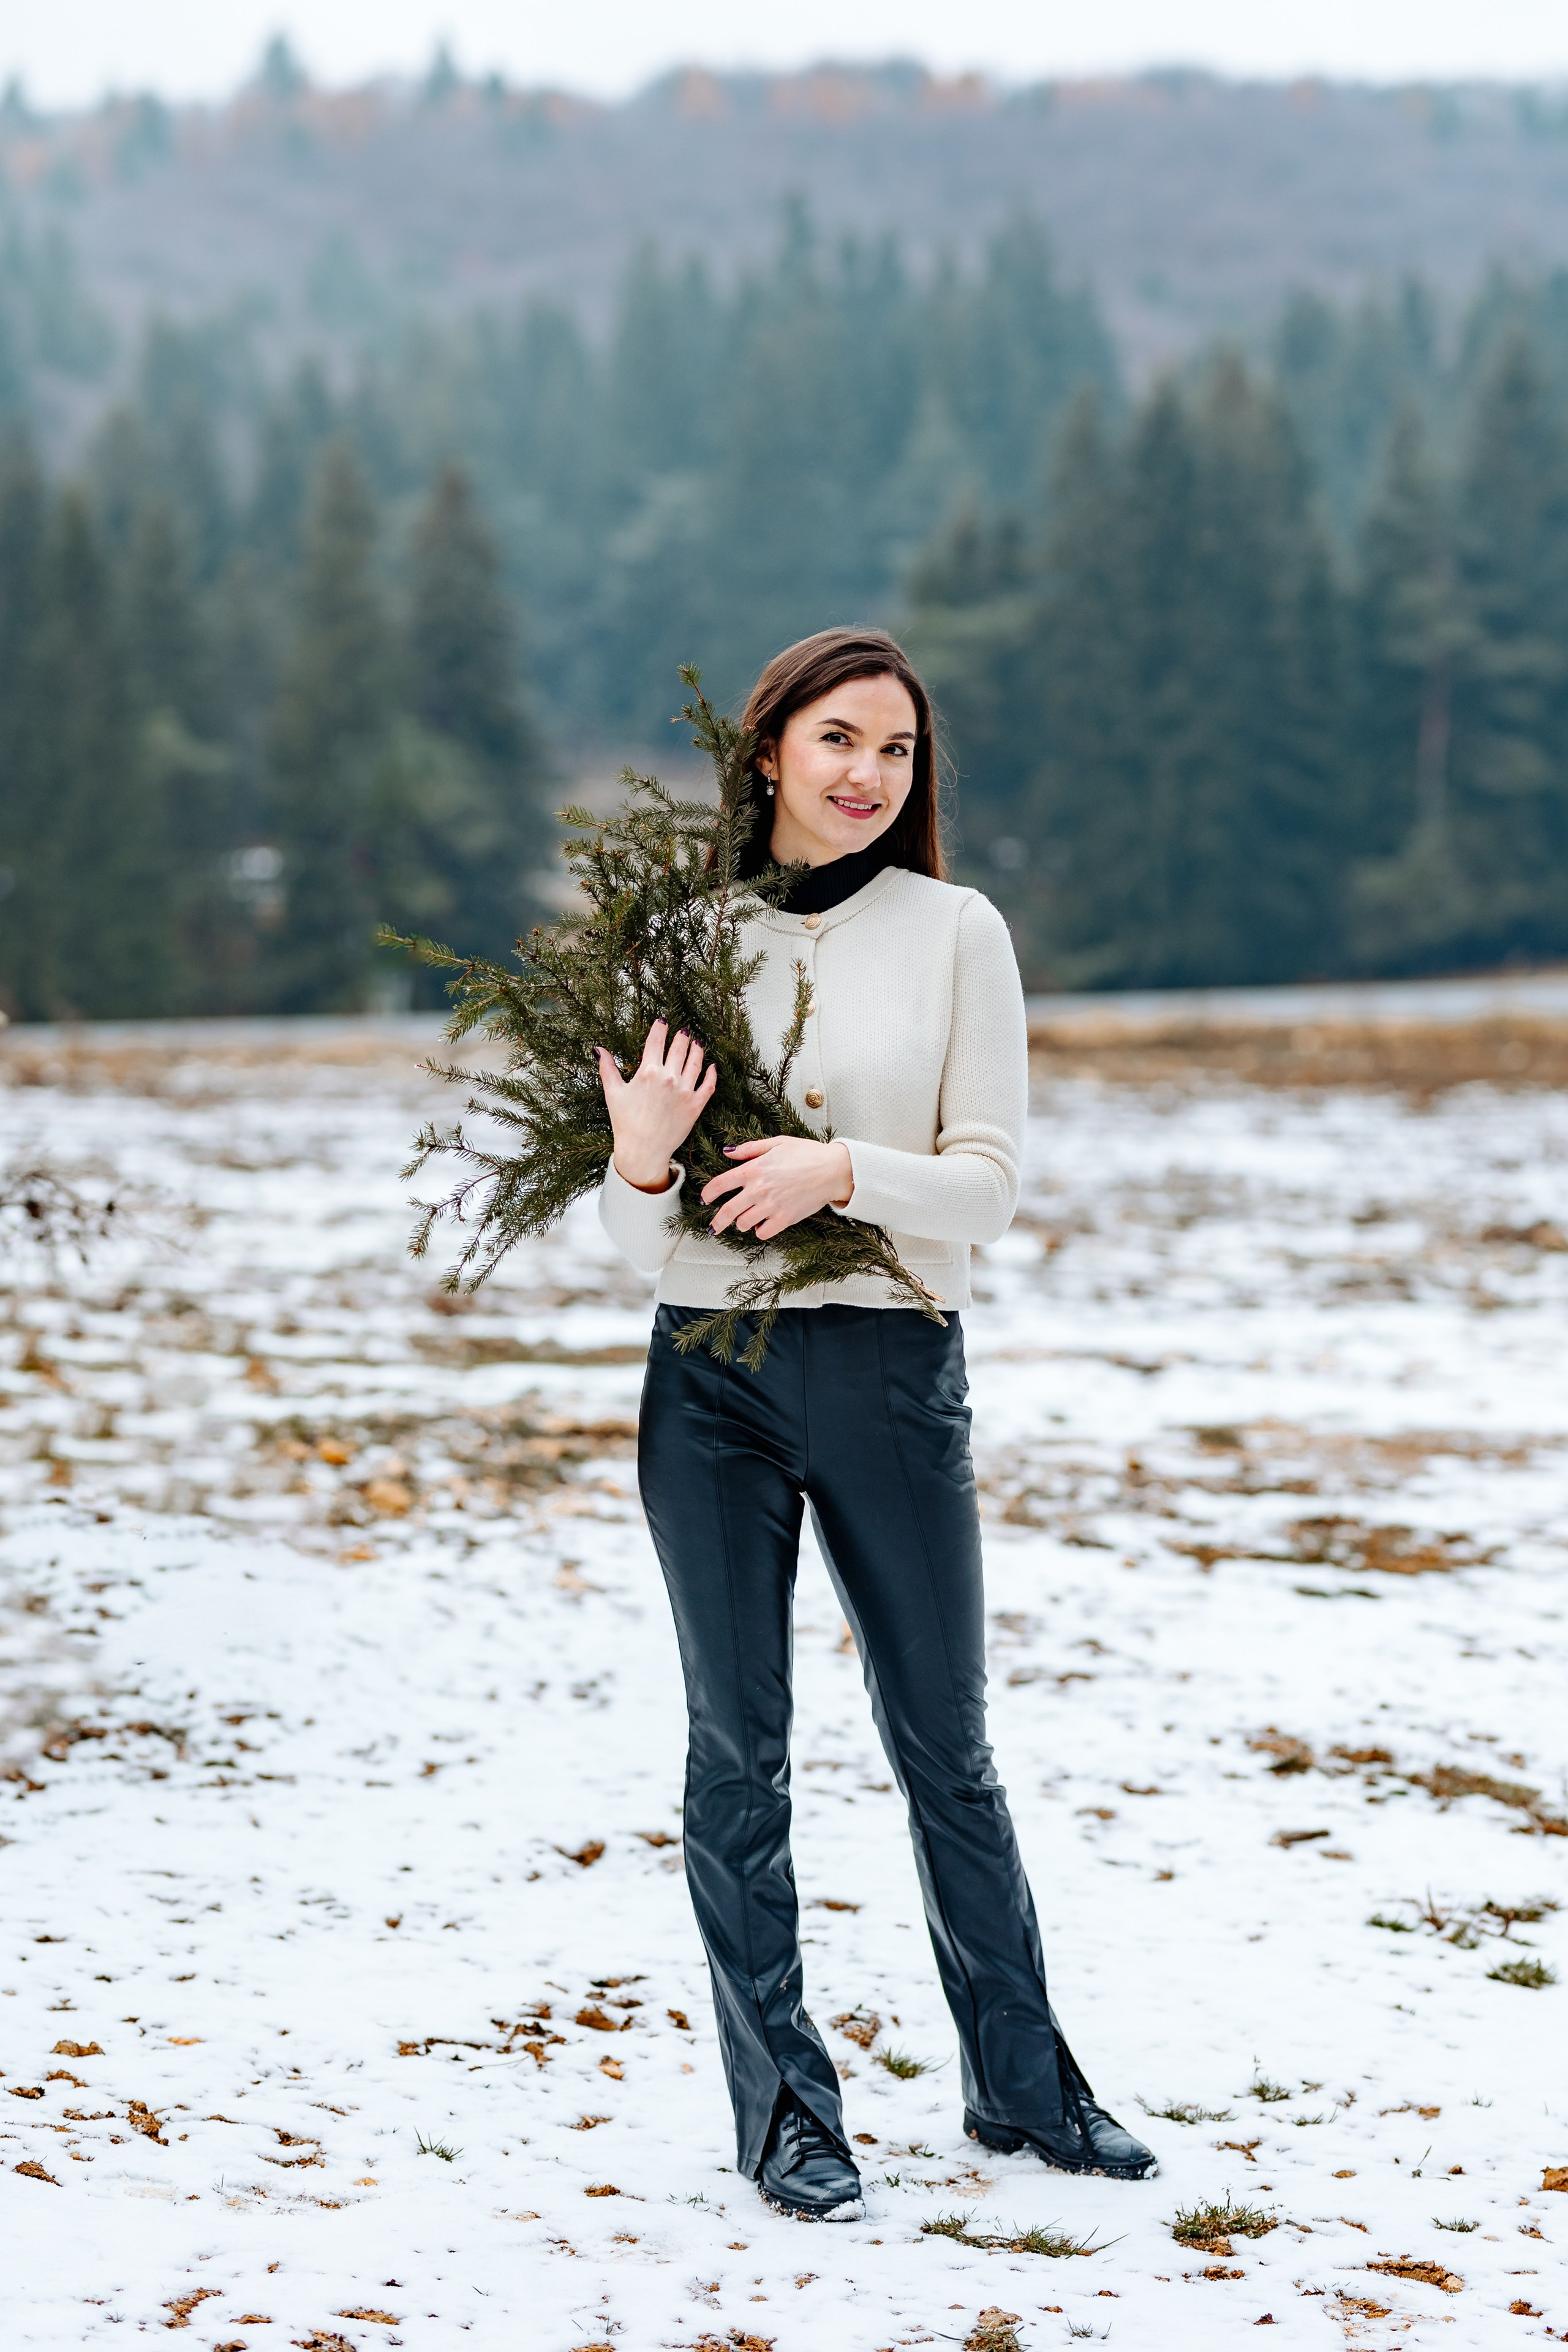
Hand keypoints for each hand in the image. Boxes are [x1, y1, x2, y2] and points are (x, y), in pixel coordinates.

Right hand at [597, 1020, 715, 1191]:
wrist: (642, 1151)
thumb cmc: (625, 1123)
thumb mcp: (613, 1093)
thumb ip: (607, 1068)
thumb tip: (598, 1049)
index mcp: (648, 1072)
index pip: (656, 1041)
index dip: (659, 1028)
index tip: (662, 1021)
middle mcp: (669, 1078)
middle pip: (679, 1048)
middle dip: (681, 1037)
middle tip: (683, 1031)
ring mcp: (685, 1091)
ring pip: (696, 1062)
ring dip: (697, 1050)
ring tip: (697, 1043)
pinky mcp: (696, 1105)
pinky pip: (708, 1085)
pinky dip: (712, 1074)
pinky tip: (712, 1066)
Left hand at [700, 1135, 853, 1240]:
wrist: (833, 1170)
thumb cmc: (807, 1153)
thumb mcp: (777, 1143)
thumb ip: (750, 1149)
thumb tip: (728, 1151)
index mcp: (754, 1169)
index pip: (720, 1185)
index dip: (708, 1194)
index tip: (704, 1199)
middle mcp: (759, 1190)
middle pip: (727, 1211)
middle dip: (717, 1221)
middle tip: (713, 1227)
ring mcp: (771, 1206)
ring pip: (744, 1223)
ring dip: (741, 1223)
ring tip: (745, 1220)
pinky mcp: (785, 1219)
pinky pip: (763, 1233)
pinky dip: (760, 1231)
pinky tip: (763, 1225)